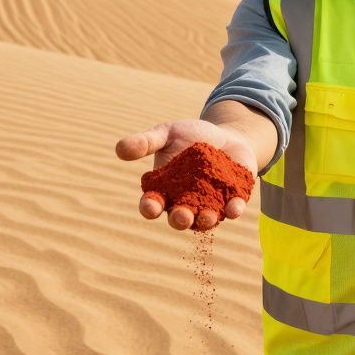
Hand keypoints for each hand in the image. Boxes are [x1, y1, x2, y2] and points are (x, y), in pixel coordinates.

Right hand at [115, 120, 258, 230]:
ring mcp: (209, 205)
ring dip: (206, 220)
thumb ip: (146, 142)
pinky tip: (234, 207)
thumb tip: (119, 148)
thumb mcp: (167, 134)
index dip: (150, 207)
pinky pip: (232, 209)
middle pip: (178, 218)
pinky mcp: (232, 201)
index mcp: (163, 191)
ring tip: (207, 217)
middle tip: (181, 216)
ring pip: (205, 220)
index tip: (150, 206)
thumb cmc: (191, 135)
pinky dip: (233, 209)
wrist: (226, 134)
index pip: (152, 204)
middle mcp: (185, 203)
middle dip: (179, 219)